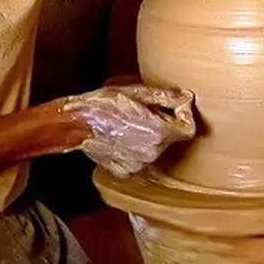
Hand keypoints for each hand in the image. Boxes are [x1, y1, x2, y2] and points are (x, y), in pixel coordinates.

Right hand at [63, 84, 195, 177]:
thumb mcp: (137, 92)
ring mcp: (138, 165)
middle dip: (162, 124)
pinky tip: (120, 138)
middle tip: (142, 111)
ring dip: (147, 137)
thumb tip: (186, 98)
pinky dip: (133, 150)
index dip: (182, 115)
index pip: (188, 129)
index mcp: (159, 133)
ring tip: (128, 124)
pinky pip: (138, 160)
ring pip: (154, 149)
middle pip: (170, 138)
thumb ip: (166, 97)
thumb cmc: (104, 104)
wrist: (75, 122)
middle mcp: (152, 153)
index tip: (172, 106)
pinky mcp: (124, 171)